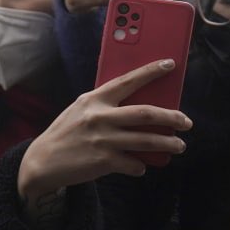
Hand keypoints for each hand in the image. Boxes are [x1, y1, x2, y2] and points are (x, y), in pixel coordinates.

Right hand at [18, 59, 190, 203]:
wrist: (43, 161)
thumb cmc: (66, 134)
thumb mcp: (80, 111)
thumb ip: (105, 107)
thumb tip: (140, 110)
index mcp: (93, 100)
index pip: (127, 81)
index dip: (150, 72)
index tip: (169, 64)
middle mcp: (99, 117)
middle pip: (146, 113)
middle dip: (172, 117)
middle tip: (186, 121)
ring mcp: (103, 139)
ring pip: (148, 140)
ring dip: (169, 143)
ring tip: (179, 145)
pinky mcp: (104, 161)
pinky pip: (135, 164)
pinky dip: (140, 166)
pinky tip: (138, 165)